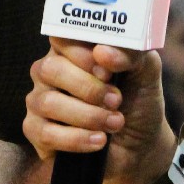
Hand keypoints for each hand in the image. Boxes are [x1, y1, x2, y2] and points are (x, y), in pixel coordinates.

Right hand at [25, 40, 170, 183]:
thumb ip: (132, 53)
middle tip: (116, 100)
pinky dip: (77, 138)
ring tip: (115, 123)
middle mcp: (50, 72)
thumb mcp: (146, 72)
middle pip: (50, 69)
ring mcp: (40, 101)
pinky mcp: (37, 132)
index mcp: (72, 50)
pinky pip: (45, 133)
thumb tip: (103, 53)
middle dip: (87, 87)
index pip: (60, 38)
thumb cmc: (138, 102)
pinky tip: (100, 140)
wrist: (142, 145)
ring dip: (88, 115)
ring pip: (48, 103)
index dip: (82, 54)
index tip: (107, 72)